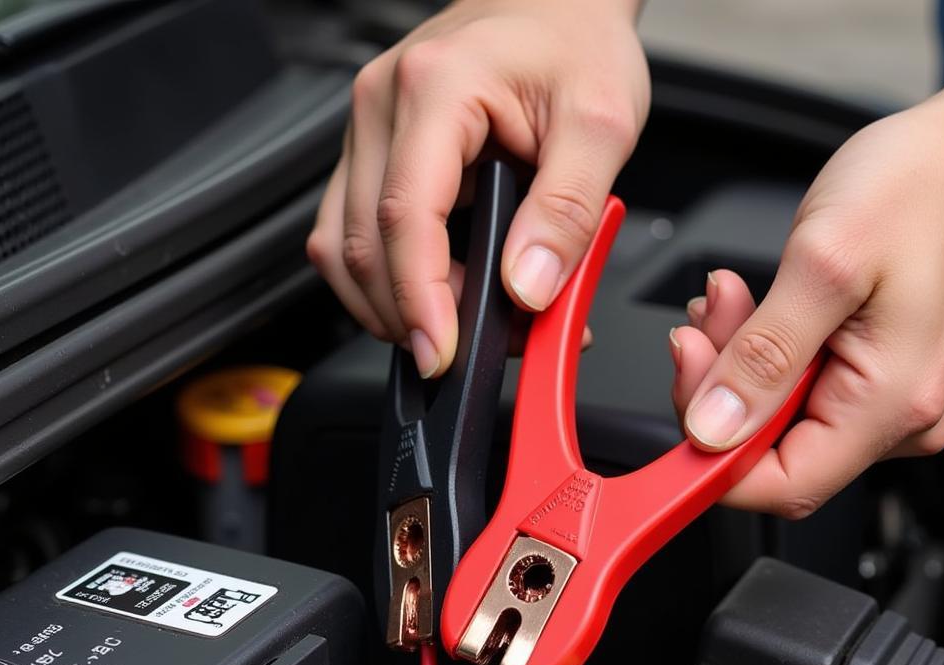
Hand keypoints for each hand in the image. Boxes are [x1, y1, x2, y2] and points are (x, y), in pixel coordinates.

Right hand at [307, 0, 647, 376]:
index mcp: (436, 88)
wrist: (556, 4)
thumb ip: (567, 211)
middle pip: (363, 244)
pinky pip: (349, 234)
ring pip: (343, 247)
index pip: (405, 216)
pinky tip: (428, 295)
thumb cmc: (576, 45)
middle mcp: (382, 105)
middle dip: (411, 314)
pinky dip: (382, 281)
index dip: (420, 298)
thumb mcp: (601, 124)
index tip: (442, 352)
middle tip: (471, 348)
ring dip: (390, 305)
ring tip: (454, 326)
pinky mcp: (369, 154)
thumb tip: (526, 288)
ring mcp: (367, 131)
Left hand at [671, 67, 943, 517]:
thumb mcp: (824, 263)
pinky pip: (786, 386)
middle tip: (702, 326)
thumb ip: (762, 355)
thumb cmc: (920, 187)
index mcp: (890, 404)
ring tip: (728, 299)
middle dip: (718, 390)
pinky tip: (748, 307)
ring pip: (769, 416)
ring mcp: (878, 398)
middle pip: (768, 451)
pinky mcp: (862, 374)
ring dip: (731, 362)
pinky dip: (753, 349)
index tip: (682, 401)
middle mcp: (890, 416)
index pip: (784, 485)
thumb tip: (712, 429)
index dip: (715, 461)